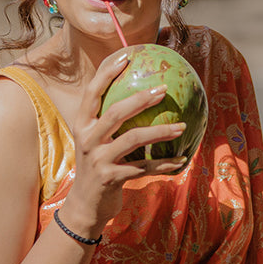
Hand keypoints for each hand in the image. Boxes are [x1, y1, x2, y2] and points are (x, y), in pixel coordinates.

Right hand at [60, 51, 188, 237]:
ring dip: (160, 131)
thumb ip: (107, 122)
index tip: (127, 56)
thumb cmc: (96, 168)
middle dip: (141, 98)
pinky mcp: (111, 178)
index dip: (107, 72)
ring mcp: (98, 160)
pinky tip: (181, 160)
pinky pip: (143, 167)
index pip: (92, 92)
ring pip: (133, 138)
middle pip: (116, 112)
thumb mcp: (94, 142)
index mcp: (81, 125)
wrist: (84, 207)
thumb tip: (138, 95)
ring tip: (181, 126)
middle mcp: (87, 139)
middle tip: (164, 89)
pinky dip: (164, 164)